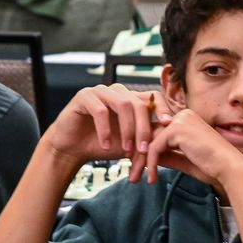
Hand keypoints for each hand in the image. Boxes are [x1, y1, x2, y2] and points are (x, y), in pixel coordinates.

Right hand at [46, 84, 172, 167]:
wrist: (74, 149)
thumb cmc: (103, 145)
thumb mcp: (129, 143)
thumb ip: (146, 137)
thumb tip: (169, 136)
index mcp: (130, 99)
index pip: (153, 96)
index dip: (163, 108)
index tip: (168, 125)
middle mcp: (117, 92)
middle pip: (139, 103)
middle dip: (143, 129)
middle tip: (142, 150)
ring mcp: (100, 91)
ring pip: (123, 104)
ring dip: (127, 130)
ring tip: (126, 151)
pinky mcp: (84, 96)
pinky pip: (100, 110)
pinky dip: (105, 130)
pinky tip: (105, 145)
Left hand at [136, 108, 242, 187]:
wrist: (230, 169)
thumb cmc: (213, 166)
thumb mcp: (184, 160)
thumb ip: (167, 156)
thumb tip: (147, 157)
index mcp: (186, 120)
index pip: (158, 133)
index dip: (144, 151)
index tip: (137, 167)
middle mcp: (182, 115)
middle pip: (150, 135)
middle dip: (138, 156)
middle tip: (131, 175)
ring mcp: (179, 120)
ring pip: (148, 141)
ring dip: (140, 162)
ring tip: (135, 178)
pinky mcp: (176, 129)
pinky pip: (153, 147)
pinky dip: (150, 164)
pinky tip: (152, 178)